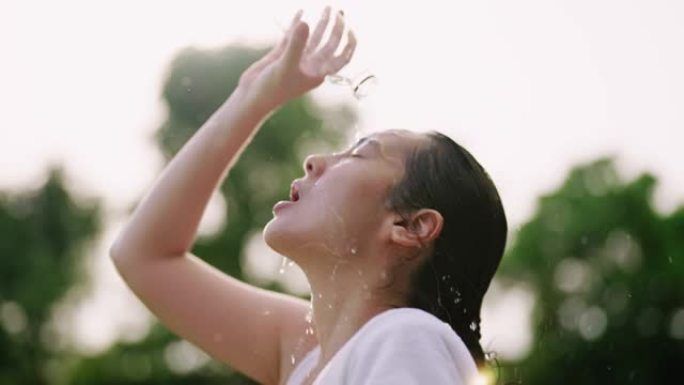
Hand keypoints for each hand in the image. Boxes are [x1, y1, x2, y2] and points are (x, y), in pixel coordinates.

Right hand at [237, 7, 356, 111]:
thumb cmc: (272, 89)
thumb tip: (305, 22)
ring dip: (321, 24)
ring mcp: (296, 59)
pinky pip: (293, 36)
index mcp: (318, 73)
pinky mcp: (282, 54)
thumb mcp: (286, 66)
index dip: (349, 45)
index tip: (350, 29)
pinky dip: (297, 25)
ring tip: (328, 8)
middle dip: (336, 28)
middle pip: (329, 44)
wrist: (251, 97)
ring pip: (314, 39)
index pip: (340, 58)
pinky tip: (301, 12)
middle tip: (338, 11)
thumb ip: (296, 44)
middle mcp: (310, 65)